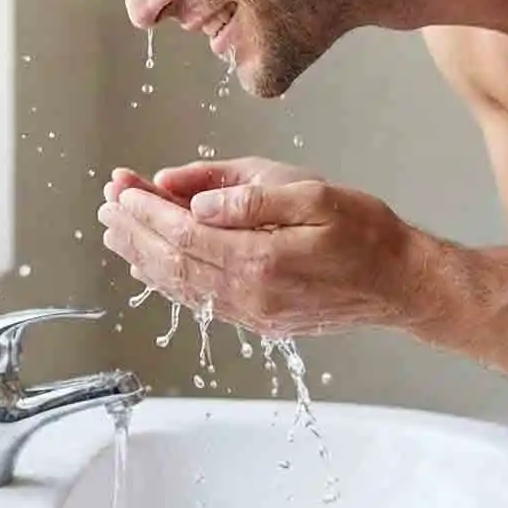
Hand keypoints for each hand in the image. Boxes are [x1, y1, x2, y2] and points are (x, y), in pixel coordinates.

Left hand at [98, 160, 421, 336]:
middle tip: (106, 205)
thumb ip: (249, 198)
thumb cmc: (365, 232)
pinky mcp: (260, 319)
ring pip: (182, 285)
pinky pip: (202, 300)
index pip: (183, 234)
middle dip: (134, 232)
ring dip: (144, 258)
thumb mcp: (314, 195)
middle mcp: (250, 294)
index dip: (147, 210)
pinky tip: (153, 267)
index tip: (122, 188)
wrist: (402, 283)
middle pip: (173, 262)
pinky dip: (170, 281)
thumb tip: (193, 202)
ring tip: (116, 232)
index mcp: (260, 259)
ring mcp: (254, 312)